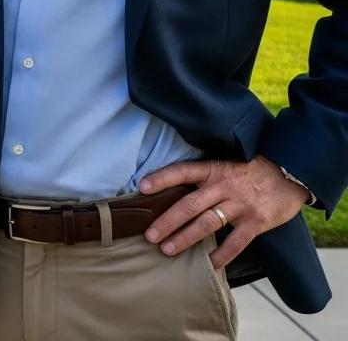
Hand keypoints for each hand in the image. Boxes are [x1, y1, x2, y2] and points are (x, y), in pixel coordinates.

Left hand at [138, 155, 310, 268]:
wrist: (288, 172)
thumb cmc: (249, 170)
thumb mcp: (225, 164)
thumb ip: (204, 177)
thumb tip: (174, 190)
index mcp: (213, 169)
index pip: (182, 171)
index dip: (161, 179)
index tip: (141, 188)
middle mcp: (223, 186)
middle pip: (189, 204)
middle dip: (167, 221)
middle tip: (149, 235)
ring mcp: (240, 205)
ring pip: (206, 224)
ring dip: (185, 238)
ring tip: (167, 249)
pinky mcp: (256, 222)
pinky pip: (235, 242)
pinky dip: (222, 255)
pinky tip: (209, 264)